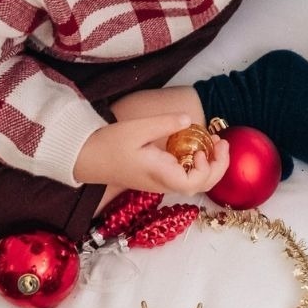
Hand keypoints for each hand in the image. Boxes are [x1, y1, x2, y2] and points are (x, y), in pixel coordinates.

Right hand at [74, 111, 229, 197]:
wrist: (85, 157)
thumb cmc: (108, 144)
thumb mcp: (137, 128)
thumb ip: (165, 124)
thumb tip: (189, 120)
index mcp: (159, 175)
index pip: (193, 184)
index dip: (207, 169)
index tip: (203, 148)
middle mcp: (162, 183)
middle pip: (199, 187)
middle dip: (218, 167)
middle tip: (223, 143)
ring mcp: (160, 182)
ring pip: (194, 183)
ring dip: (210, 165)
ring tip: (214, 143)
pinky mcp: (157, 177)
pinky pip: (184, 176)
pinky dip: (197, 164)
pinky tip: (196, 148)